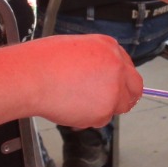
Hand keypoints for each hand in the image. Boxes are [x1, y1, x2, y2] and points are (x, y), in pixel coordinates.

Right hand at [24, 34, 142, 127]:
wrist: (33, 76)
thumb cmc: (44, 61)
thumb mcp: (76, 49)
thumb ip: (95, 61)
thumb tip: (98, 75)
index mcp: (109, 47)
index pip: (127, 67)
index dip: (120, 80)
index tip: (114, 87)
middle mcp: (117, 66)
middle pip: (135, 88)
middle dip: (124, 97)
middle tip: (107, 103)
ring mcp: (113, 88)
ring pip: (118, 106)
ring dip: (102, 109)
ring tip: (76, 102)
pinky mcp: (105, 110)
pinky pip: (101, 120)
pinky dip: (88, 119)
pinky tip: (71, 108)